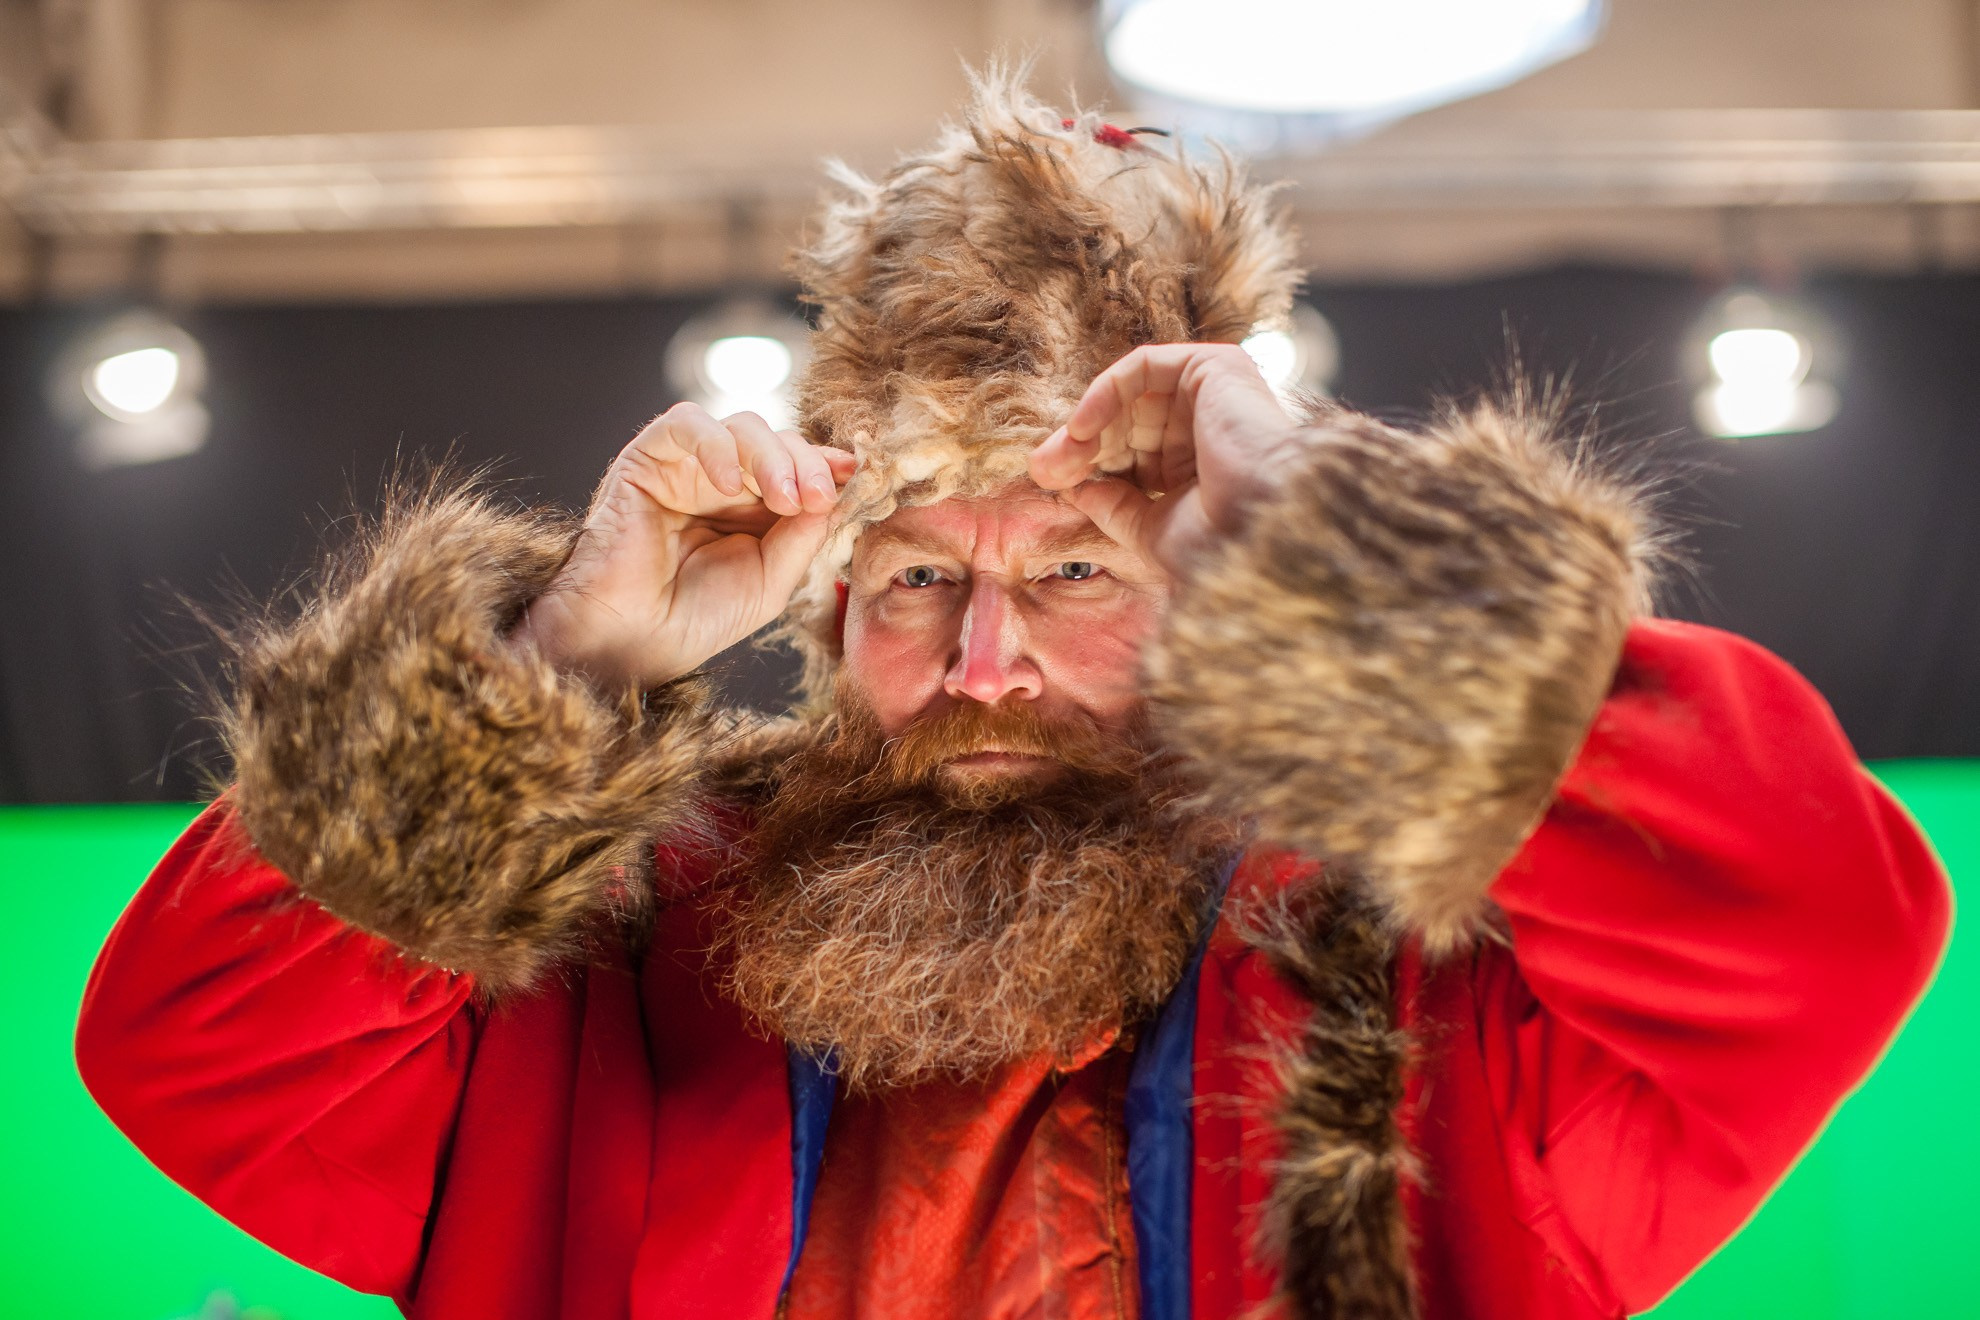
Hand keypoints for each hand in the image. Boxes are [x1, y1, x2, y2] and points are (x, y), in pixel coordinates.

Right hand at [512, 403, 854, 688]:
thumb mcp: (771, 580)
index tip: (858, 476)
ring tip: (783, 499)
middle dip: (806, 463)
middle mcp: (722, 481)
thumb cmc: (695, 619)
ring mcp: (686, 467)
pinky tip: (726, 484)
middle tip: (817, 498)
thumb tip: (838, 490)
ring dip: (770, 456)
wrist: (630, 641)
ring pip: (740, 426)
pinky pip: (685, 424)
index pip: (799, 466)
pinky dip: (714, 444)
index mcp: (754, 509)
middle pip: (778, 440)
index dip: (828, 466)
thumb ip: (804, 535)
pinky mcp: (646, 458)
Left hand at [1027, 342, 1301, 574]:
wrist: (1263, 528)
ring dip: (1088, 424)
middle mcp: (1209, 427)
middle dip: (1081, 446)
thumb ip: (1112, 504)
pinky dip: (1105, 392)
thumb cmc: (1219, 541)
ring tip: (1062, 456)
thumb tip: (1071, 487)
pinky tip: (1083, 428)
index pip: (1133, 455)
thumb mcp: (1149, 528)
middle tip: (1043, 469)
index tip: (1051, 485)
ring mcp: (1214, 394)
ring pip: (1132, 398)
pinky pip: (1143, 367)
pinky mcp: (1214, 366)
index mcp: (1202, 468)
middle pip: (1128, 424)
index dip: (1090, 467)